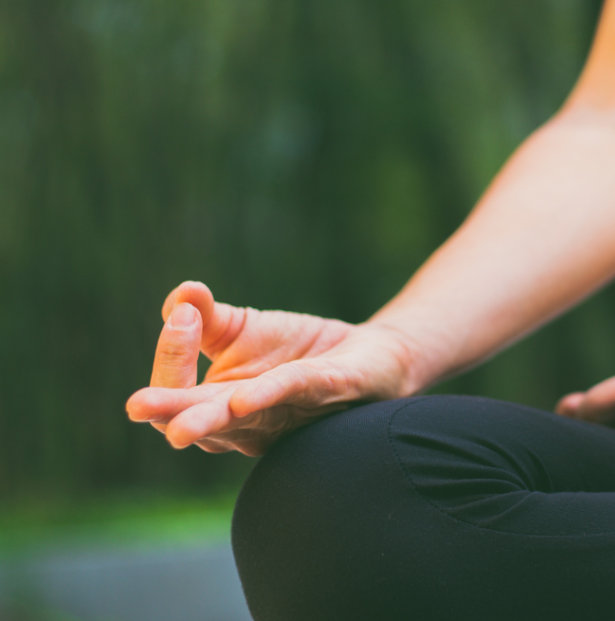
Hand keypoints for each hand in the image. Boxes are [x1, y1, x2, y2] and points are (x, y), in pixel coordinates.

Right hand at [126, 282, 416, 455]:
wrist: (368, 354)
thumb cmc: (299, 350)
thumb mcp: (244, 328)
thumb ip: (206, 316)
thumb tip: (180, 295)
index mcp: (222, 406)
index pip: (179, 396)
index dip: (172, 356)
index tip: (182, 315)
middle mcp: (251, 421)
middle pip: (203, 425)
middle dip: (172, 413)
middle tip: (137, 405)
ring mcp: (290, 412)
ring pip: (243, 423)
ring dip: (211, 421)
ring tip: (180, 428)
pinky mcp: (330, 391)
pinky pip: (296, 395)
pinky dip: (269, 396)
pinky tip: (245, 398)